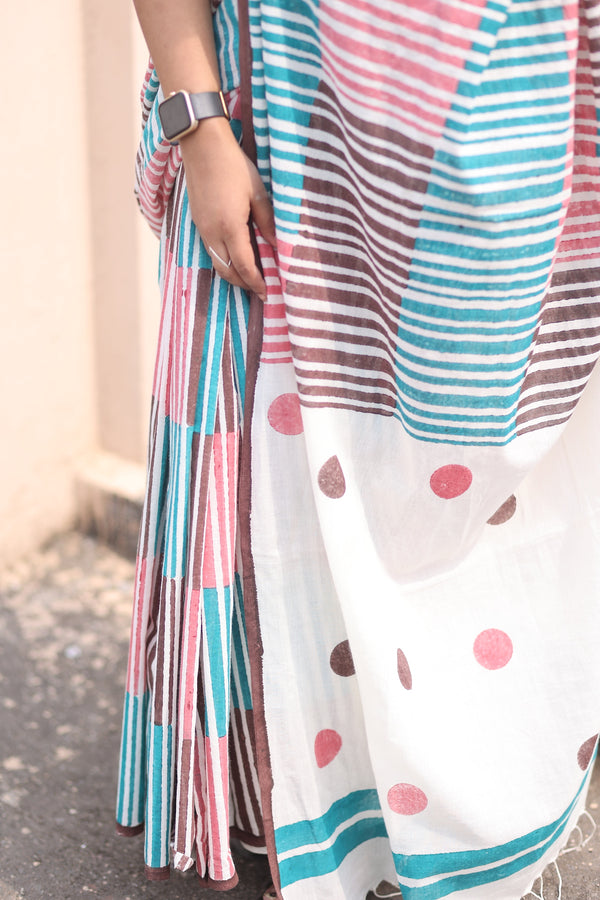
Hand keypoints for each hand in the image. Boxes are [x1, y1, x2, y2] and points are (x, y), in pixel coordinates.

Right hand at [179, 116, 275, 299]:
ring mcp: (202, 229)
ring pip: (217, 264)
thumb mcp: (258, 193)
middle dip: (244, 284)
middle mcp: (212, 233)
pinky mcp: (197, 222)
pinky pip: (210, 251)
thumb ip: (268, 223)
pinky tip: (235, 259)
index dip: (257, 283)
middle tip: (260, 290)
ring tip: (249, 279)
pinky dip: (223, 261)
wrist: (202, 146)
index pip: (245, 267)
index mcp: (230, 227)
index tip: (268, 293)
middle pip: (228, 272)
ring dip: (232, 275)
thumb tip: (277, 246)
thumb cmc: (233, 166)